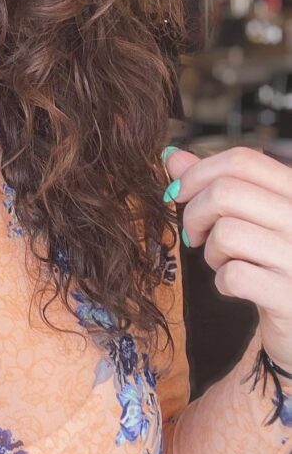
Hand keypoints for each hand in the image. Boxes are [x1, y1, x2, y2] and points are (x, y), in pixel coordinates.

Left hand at [163, 145, 291, 374]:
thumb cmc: (274, 261)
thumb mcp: (252, 217)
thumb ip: (217, 184)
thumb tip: (173, 157)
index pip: (242, 160)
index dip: (199, 172)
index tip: (179, 193)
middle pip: (226, 192)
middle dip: (194, 213)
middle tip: (194, 235)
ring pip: (226, 232)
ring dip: (211, 251)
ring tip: (223, 261)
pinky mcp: (290, 296)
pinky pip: (235, 275)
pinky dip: (223, 282)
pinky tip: (234, 286)